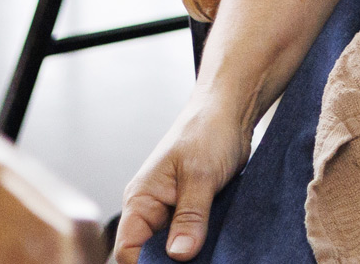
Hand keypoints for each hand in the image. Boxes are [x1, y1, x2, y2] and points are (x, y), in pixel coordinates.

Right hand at [112, 96, 255, 262]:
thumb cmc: (207, 130)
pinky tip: (216, 248)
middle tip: (199, 260)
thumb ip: (190, 216)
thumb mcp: (200, 175)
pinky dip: (203, 247)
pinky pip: (193, 240)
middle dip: (172, 263)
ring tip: (209, 255)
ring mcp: (173, 213)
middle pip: (152, 255)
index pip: (129, 250)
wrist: (230, 111)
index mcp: (141, 200)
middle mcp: (152, 211)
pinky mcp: (194, 213)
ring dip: (190, 255)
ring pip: (174, 250)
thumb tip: (179, 254)